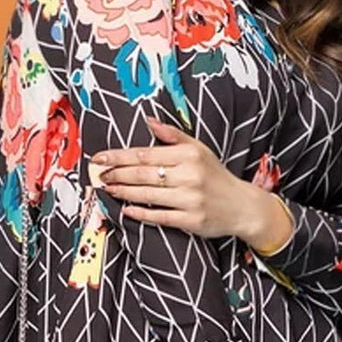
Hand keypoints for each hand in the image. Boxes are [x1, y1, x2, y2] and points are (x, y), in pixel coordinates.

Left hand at [88, 117, 253, 239]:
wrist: (242, 206)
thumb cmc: (216, 176)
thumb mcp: (199, 149)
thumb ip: (173, 135)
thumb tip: (148, 120)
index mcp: (189, 155)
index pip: (145, 154)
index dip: (119, 156)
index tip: (100, 157)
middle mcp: (189, 176)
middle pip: (143, 174)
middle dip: (117, 174)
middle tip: (99, 174)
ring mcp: (190, 199)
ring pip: (148, 195)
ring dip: (123, 192)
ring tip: (108, 188)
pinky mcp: (191, 220)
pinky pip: (160, 216)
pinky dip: (141, 213)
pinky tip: (127, 209)